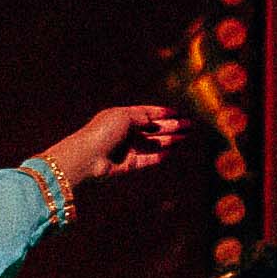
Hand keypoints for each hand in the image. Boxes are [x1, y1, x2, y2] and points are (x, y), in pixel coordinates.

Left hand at [49, 105, 184, 188]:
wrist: (87, 158)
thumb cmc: (102, 132)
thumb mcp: (123, 116)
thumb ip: (142, 116)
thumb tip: (153, 120)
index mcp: (120, 117)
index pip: (145, 112)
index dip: (161, 112)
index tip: (177, 113)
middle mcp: (124, 132)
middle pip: (152, 129)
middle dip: (171, 126)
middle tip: (190, 125)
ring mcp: (125, 149)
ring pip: (152, 144)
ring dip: (170, 140)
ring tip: (186, 136)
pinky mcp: (127, 165)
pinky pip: (147, 159)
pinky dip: (159, 156)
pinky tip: (173, 151)